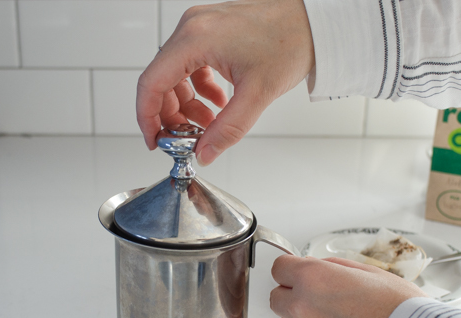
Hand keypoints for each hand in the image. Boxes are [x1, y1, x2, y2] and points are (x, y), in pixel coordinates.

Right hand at [137, 0, 314, 165]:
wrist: (312, 22)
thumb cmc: (290, 41)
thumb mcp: (257, 94)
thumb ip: (227, 130)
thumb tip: (204, 153)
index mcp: (195, 38)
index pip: (152, 83)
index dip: (147, 118)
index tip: (155, 140)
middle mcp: (191, 28)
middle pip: (161, 81)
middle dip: (172, 115)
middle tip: (186, 138)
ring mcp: (199, 27)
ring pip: (175, 75)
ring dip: (187, 105)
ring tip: (208, 125)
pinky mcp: (209, 32)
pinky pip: (191, 66)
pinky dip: (199, 89)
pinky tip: (218, 104)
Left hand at [270, 256, 427, 317]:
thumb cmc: (404, 311)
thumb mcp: (371, 272)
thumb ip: (335, 269)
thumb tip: (319, 268)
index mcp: (314, 279)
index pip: (279, 269)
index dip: (290, 271)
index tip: (297, 274)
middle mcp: (304, 308)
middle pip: (276, 299)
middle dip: (292, 296)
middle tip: (317, 299)